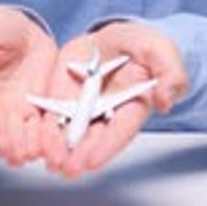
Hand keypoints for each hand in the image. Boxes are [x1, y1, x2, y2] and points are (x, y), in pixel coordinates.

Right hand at [0, 5, 57, 165]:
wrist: (18, 30)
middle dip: (8, 142)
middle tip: (17, 153)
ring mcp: (16, 108)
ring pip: (22, 132)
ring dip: (28, 145)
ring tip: (34, 154)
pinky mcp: (39, 107)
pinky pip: (45, 124)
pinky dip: (50, 138)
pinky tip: (54, 148)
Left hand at [40, 21, 186, 178]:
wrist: (118, 37)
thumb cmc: (143, 46)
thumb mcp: (160, 50)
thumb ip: (170, 72)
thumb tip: (167, 100)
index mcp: (133, 106)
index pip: (121, 130)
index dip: (108, 145)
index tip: (94, 160)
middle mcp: (106, 112)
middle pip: (93, 137)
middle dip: (81, 155)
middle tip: (68, 168)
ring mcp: (83, 106)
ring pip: (69, 131)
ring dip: (60, 149)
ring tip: (51, 160)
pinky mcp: (62, 95)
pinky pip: (51, 114)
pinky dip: (44, 128)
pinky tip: (37, 140)